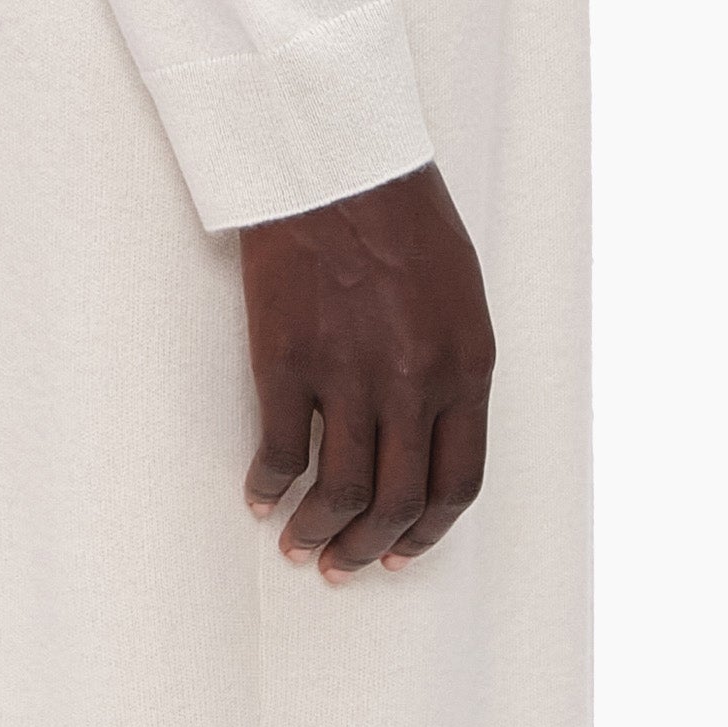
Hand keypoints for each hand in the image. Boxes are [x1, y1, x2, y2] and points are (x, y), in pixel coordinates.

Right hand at [239, 161, 495, 576]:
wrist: (338, 163)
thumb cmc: (403, 217)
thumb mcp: (461, 297)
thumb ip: (454, 370)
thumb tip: (430, 436)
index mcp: (468, 367)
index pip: (457, 484)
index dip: (429, 532)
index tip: (404, 551)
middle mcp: (415, 384)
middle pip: (398, 502)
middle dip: (371, 548)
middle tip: (346, 563)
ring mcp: (349, 376)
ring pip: (339, 492)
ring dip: (318, 532)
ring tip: (300, 545)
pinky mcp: (287, 362)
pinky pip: (277, 451)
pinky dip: (267, 485)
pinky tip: (259, 496)